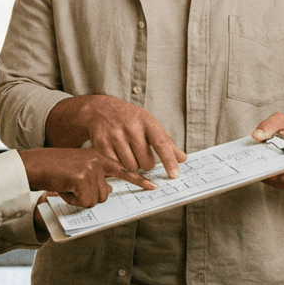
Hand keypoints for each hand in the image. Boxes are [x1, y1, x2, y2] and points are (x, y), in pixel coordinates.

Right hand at [19, 147, 154, 208]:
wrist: (36, 165)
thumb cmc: (56, 170)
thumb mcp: (80, 168)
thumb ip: (96, 177)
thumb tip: (108, 190)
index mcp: (100, 156)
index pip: (124, 169)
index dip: (139, 180)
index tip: (153, 187)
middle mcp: (99, 160)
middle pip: (105, 193)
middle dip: (88, 196)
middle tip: (73, 186)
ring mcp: (91, 168)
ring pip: (94, 199)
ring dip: (79, 198)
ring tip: (67, 185)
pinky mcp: (82, 176)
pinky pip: (84, 201)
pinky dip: (72, 200)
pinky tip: (64, 188)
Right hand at [45, 95, 186, 177]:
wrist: (101, 109)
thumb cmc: (130, 119)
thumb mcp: (149, 124)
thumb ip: (165, 142)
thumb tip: (183, 159)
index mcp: (147, 121)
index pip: (161, 143)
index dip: (169, 161)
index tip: (175, 175)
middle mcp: (131, 127)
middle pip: (145, 162)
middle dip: (145, 163)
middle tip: (140, 153)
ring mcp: (115, 135)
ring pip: (131, 166)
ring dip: (132, 165)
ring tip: (128, 152)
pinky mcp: (101, 143)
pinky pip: (116, 165)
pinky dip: (118, 163)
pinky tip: (116, 152)